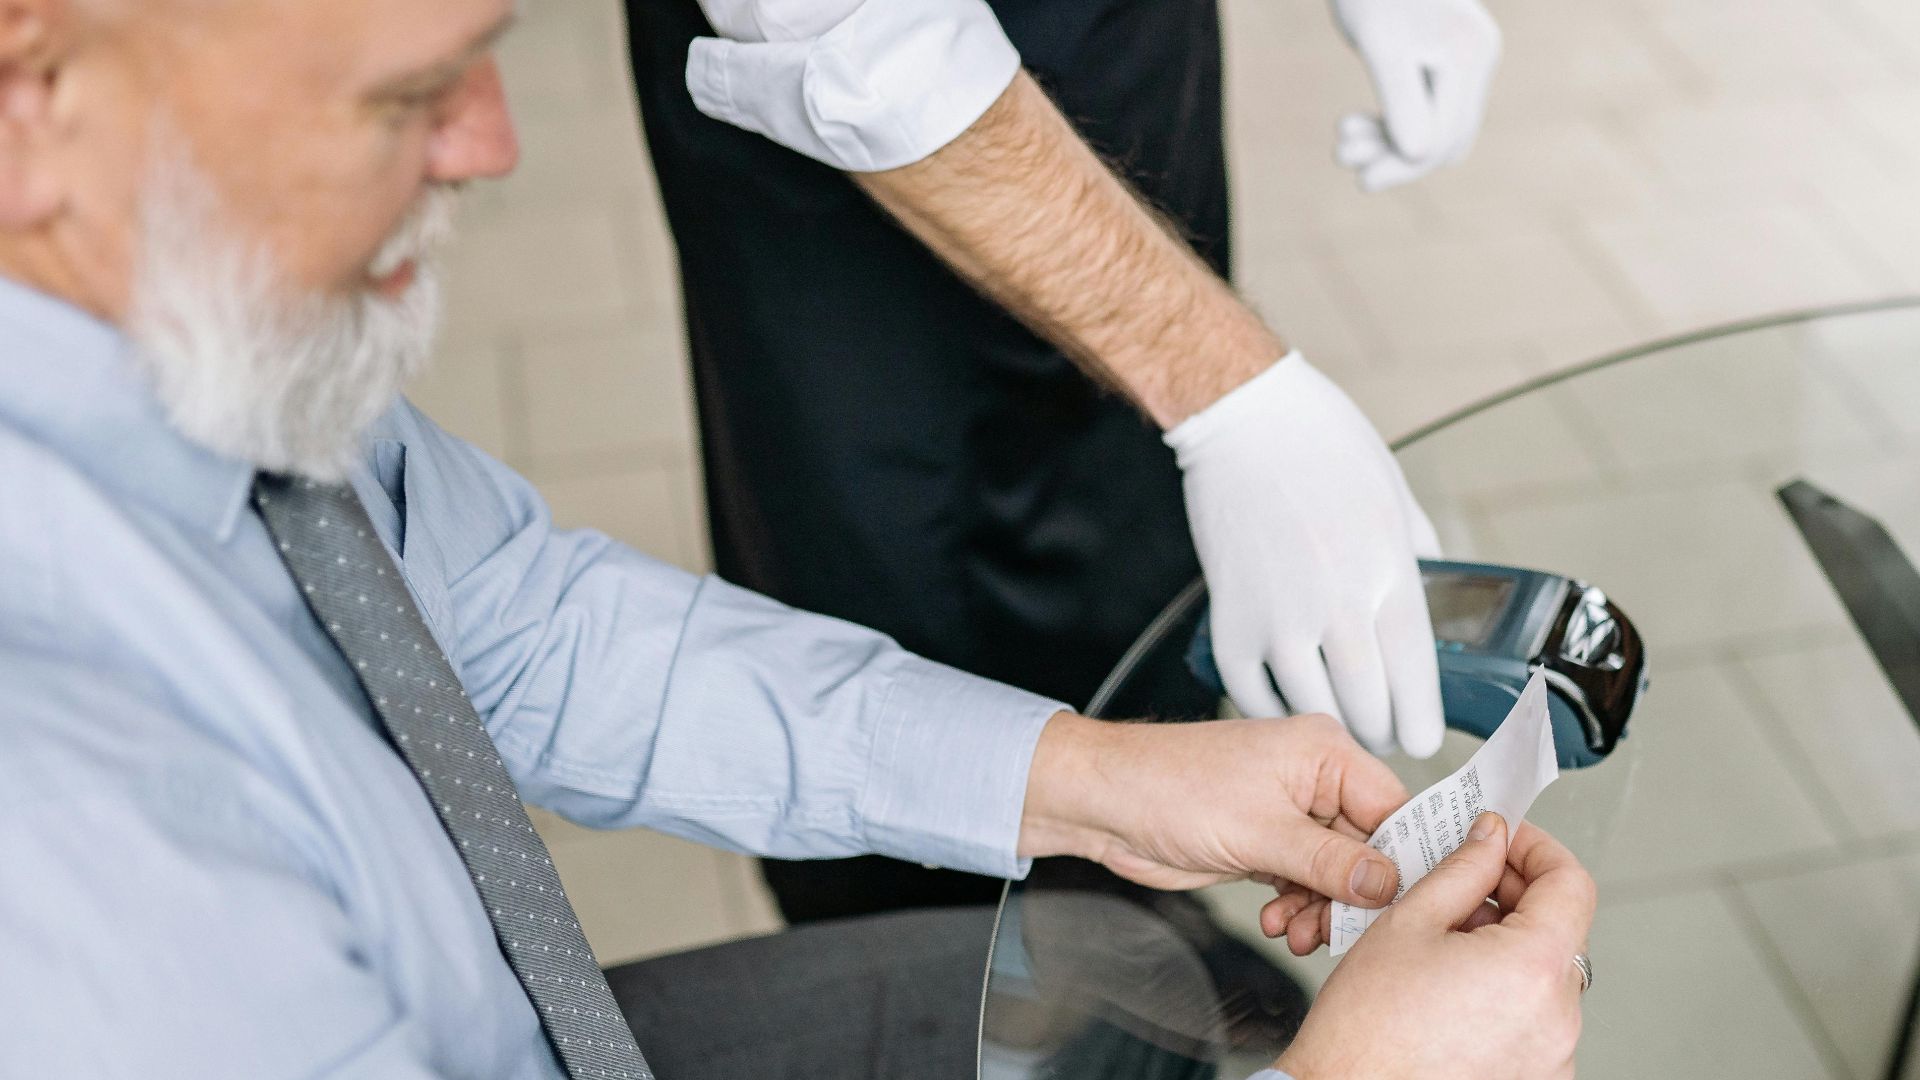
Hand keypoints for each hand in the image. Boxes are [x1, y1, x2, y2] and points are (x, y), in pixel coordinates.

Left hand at [1020, 711, 1410, 908]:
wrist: (1105, 802)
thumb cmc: (1168, 787)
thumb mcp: (1261, 831)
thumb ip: (1330, 862)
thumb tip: (1389, 884)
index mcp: (1325, 753)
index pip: (1394, 810)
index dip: (1403, 861)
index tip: (1403, 906)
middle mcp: (1314, 779)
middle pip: (1369, 849)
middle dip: (1354, 897)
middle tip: (1336, 932)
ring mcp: (1289, 813)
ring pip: (1337, 874)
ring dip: (1321, 910)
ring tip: (1295, 932)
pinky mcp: (1266, 842)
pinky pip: (1304, 882)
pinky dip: (1297, 908)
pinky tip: (1278, 922)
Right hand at [1164, 353, 1444, 757]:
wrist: (1247, 420)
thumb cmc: (1325, 444)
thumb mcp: (1397, 495)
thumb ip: (1416, 553)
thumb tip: (1431, 593)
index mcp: (1390, 570)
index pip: (1416, 676)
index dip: (1420, 722)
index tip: (1420, 740)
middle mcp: (1339, 601)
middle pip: (1367, 705)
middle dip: (1378, 733)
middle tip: (1379, 735)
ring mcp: (1280, 614)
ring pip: (1311, 706)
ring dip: (1327, 726)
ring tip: (1335, 726)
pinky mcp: (1230, 617)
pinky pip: (1249, 690)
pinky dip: (1267, 709)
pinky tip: (1281, 705)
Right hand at [1274, 814, 1594, 1079]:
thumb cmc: (1366, 1028)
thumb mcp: (1409, 922)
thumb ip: (1462, 869)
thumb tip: (1489, 838)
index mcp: (1533, 969)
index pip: (1570, 883)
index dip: (1536, 849)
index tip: (1505, 840)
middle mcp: (1558, 1018)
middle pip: (1559, 930)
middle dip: (1513, 897)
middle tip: (1462, 883)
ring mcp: (1553, 1056)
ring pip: (1543, 974)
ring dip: (1505, 944)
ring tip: (1445, 942)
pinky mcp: (1536, 1077)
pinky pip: (1534, 1016)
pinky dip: (1503, 991)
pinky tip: (1453, 985)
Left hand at [1329, 0, 1501, 190]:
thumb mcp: (1378, 43)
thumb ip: (1401, 97)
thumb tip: (1419, 155)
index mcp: (1468, 55)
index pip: (1443, 140)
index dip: (1401, 166)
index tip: (1357, 174)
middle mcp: (1480, 57)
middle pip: (1445, 140)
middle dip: (1393, 155)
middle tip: (1340, 152)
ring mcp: (1469, 57)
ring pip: (1437, 127)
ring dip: (1389, 142)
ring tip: (1341, 137)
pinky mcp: (1450, 55)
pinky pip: (1429, 108)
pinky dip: (1395, 121)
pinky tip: (1358, 119)